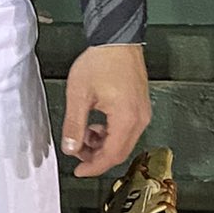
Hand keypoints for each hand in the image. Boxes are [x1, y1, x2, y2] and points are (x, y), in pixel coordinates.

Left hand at [61, 44, 149, 178]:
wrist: (118, 40)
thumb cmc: (102, 61)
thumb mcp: (79, 94)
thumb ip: (74, 124)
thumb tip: (70, 148)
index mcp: (127, 118)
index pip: (112, 155)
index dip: (94, 167)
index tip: (79, 172)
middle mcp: (140, 118)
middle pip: (120, 151)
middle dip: (97, 156)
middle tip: (77, 153)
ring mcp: (142, 112)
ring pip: (123, 141)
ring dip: (102, 143)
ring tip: (83, 133)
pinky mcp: (140, 106)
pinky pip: (126, 129)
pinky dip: (109, 132)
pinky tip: (95, 124)